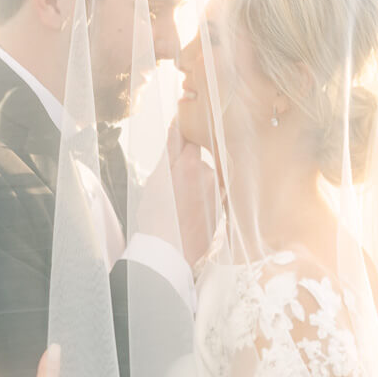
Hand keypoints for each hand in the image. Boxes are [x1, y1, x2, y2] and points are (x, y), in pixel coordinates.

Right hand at [163, 120, 217, 266]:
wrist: (168, 251)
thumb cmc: (156, 216)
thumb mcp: (156, 180)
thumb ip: (169, 151)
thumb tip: (176, 125)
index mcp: (189, 163)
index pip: (189, 139)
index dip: (182, 140)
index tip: (178, 139)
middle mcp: (207, 174)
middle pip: (199, 160)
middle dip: (187, 166)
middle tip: (173, 185)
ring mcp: (217, 191)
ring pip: (206, 178)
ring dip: (197, 184)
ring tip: (180, 204)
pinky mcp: (221, 207)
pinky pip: (213, 194)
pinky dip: (203, 198)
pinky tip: (190, 211)